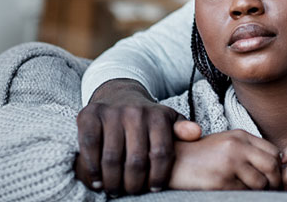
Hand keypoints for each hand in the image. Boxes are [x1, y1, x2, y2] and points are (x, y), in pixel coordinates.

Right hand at [75, 78, 201, 195]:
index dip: (158, 176)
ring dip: (112, 181)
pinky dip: (92, 169)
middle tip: (132, 192)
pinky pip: (89, 147)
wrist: (119, 94)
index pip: (161, 154)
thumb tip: (197, 134)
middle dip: (134, 184)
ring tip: (115, 190)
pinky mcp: (89, 115)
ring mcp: (111, 113)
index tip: (154, 188)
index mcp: (158, 116)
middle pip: (136, 160)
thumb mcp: (168, 120)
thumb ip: (182, 130)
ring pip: (111, 158)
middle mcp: (135, 113)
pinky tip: (97, 180)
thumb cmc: (147, 117)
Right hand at [169, 129, 281, 190]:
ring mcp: (228, 164)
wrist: (172, 162)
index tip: (273, 178)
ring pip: (260, 184)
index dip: (278, 168)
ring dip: (258, 192)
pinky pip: (243, 194)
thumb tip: (275, 165)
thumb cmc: (200, 155)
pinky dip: (242, 196)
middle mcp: (237, 147)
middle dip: (274, 182)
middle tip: (269, 190)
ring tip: (247, 192)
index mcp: (240, 136)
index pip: (274, 152)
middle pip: (272, 167)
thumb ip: (248, 150)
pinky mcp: (220, 182)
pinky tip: (232, 193)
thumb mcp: (225, 143)